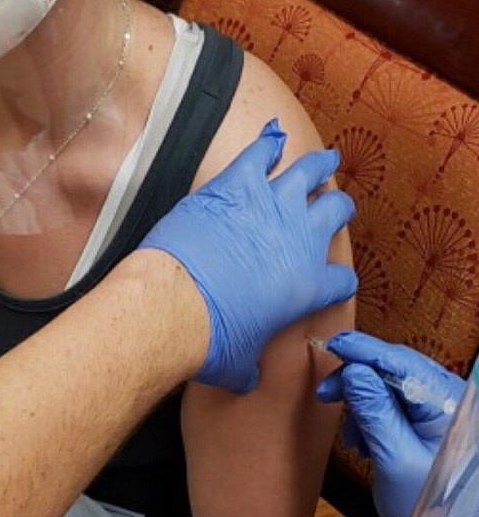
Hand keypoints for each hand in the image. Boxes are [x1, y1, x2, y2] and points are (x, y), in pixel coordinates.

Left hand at [139, 119, 356, 391]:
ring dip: (318, 165)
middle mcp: (300, 240)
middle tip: (337, 203)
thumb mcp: (240, 364)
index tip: (334, 277)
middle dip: (338, 207)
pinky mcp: (236, 185)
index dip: (338, 279)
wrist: (176, 306)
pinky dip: (267, 144)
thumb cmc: (209, 341)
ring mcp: (271, 206)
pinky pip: (260, 154)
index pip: (341, 280)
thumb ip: (250, 366)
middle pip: (335, 212)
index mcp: (310, 286)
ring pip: (309, 172)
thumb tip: (245, 379)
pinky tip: (272, 136)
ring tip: (326, 159)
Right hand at [316, 330, 467, 516]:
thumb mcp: (394, 459)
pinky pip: (395, 404)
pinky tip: (364, 439)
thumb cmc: (431, 510)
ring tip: (351, 434)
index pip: (401, 363)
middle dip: (357, 379)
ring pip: (391, 386)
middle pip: (395, 370)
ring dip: (363, 402)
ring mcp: (439, 412)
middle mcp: (447, 401)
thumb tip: (354, 372)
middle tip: (326, 392)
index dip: (365, 351)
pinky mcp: (428, 424)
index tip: (335, 345)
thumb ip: (375, 412)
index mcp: (447, 405)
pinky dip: (372, 416)